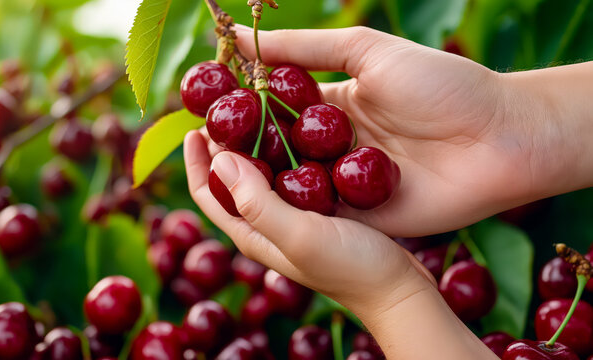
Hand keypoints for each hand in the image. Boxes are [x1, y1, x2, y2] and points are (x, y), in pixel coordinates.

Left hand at [184, 130, 495, 358]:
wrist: (397, 289)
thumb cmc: (350, 268)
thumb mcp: (298, 234)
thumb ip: (257, 202)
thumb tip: (218, 159)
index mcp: (252, 231)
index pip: (208, 194)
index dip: (196, 161)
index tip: (194, 125)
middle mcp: (266, 223)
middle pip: (233, 179)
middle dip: (225, 144)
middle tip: (228, 107)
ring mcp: (293, 215)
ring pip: (265, 172)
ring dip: (258, 142)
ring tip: (261, 107)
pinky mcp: (319, 208)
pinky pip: (295, 172)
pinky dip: (290, 149)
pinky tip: (302, 127)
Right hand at [234, 25, 564, 236]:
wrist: (499, 139)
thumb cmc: (440, 86)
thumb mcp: (368, 51)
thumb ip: (305, 49)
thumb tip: (241, 40)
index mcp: (334, 106)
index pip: (273, 108)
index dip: (239, 106)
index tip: (201, 103)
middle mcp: (333, 146)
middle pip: (275, 149)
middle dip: (238, 146)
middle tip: (197, 142)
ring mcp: (344, 184)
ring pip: (290, 184)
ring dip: (256, 179)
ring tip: (214, 171)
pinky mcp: (359, 216)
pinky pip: (315, 212)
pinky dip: (288, 208)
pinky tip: (254, 204)